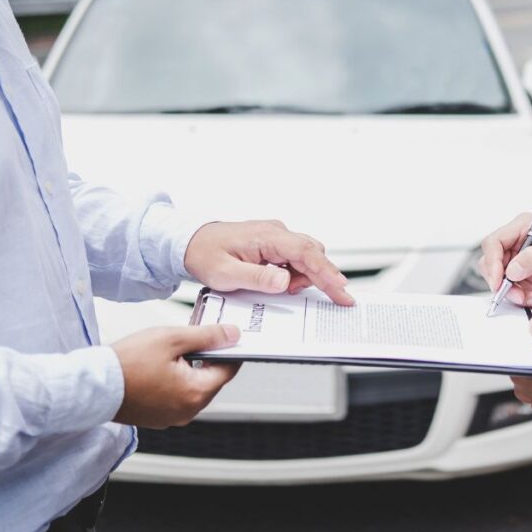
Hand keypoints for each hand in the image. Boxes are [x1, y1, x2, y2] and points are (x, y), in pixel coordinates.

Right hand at [111, 324, 241, 428]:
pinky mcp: (158, 418)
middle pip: (211, 380)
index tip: (225, 336)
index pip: (228, 370)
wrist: (94, 386)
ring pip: (193, 388)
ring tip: (171, 352)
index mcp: (195, 393)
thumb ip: (207, 336)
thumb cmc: (127, 363)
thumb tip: (232, 335)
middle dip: (206, 359)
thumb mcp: (172, 339)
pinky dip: (175, 382)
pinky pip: (177, 397)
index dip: (229, 350)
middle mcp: (187, 411)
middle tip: (191, 339)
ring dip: (189, 370)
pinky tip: (160, 368)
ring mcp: (172, 417)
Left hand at [185, 220, 353, 305]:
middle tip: (336, 299)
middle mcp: (275, 232)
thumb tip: (285, 280)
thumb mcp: (226, 274)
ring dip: (306, 275)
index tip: (342, 289)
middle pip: (313, 253)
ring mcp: (275, 235)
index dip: (328, 273)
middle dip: (325, 277)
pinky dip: (298, 272)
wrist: (190, 242)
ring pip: (306, 255)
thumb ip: (258, 278)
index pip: (306, 253)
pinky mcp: (273, 242)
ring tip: (289, 291)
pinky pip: (295, 256)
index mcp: (267, 237)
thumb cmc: (204, 255)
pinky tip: (285, 283)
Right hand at [478, 216, 531, 310]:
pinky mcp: (531, 283)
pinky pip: (521, 298)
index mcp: (523, 229)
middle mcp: (520, 247)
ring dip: (522, 298)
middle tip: (520, 296)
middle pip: (494, 267)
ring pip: (507, 286)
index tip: (499, 281)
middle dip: (505, 285)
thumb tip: (512, 270)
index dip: (492, 263)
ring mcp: (524, 266)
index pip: (494, 244)